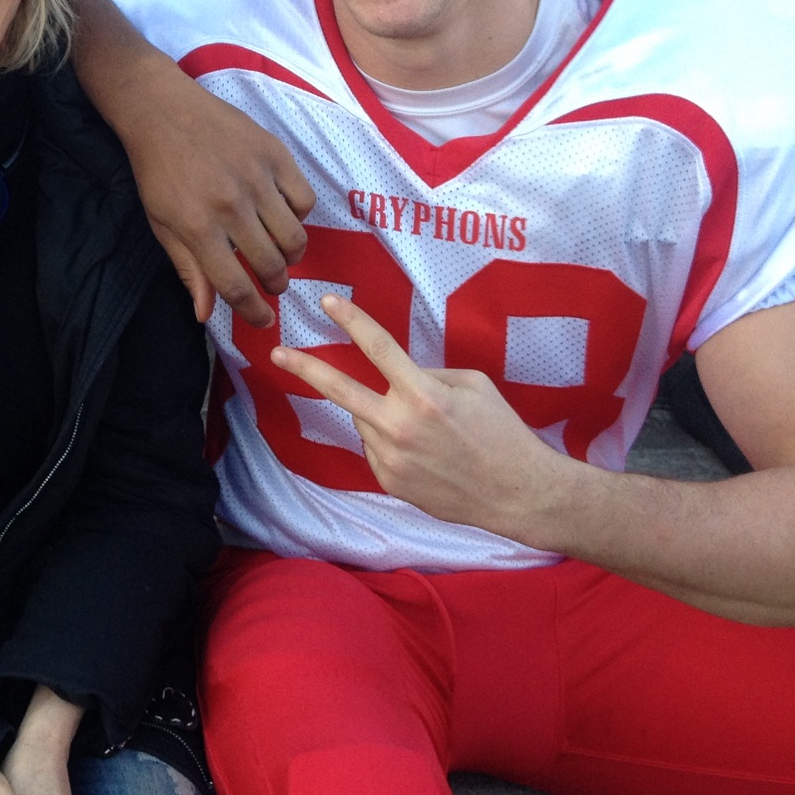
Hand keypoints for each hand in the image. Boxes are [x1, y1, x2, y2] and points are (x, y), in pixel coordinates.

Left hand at [123, 65, 314, 326]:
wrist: (162, 110)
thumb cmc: (157, 171)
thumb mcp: (161, 224)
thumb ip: (188, 270)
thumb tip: (205, 314)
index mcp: (199, 228)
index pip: (236, 286)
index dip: (253, 312)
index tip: (263, 321)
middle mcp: (231, 207)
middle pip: (270, 265)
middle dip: (276, 285)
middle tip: (274, 285)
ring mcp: (257, 178)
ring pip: (294, 237)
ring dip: (292, 256)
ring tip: (283, 256)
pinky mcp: (275, 153)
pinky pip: (304, 199)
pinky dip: (300, 216)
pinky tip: (284, 216)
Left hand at [273, 294, 576, 540]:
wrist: (517, 493)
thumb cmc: (502, 432)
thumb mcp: (474, 386)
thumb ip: (429, 375)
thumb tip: (397, 377)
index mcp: (425, 394)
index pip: (379, 347)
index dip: (351, 320)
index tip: (326, 301)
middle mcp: (400, 426)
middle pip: (339, 389)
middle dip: (304, 368)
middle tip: (277, 354)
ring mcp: (390, 457)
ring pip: (366, 421)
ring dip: (383, 416)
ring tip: (427, 433)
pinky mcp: (388, 481)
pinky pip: (376, 449)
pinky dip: (392, 443)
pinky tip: (425, 455)